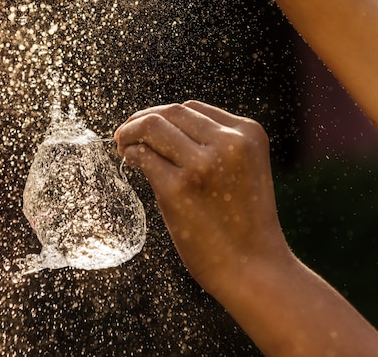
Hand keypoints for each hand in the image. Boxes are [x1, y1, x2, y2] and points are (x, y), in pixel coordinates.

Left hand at [114, 101, 289, 293]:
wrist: (254, 268)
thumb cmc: (244, 223)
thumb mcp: (243, 169)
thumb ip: (215, 145)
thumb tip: (161, 130)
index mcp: (248, 134)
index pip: (192, 108)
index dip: (162, 114)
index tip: (146, 126)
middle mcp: (228, 143)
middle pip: (170, 112)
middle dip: (141, 118)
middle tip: (124, 134)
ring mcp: (202, 165)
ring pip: (152, 126)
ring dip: (130, 132)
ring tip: (123, 146)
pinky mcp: (178, 188)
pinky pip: (143, 156)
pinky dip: (131, 153)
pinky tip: (129, 161)